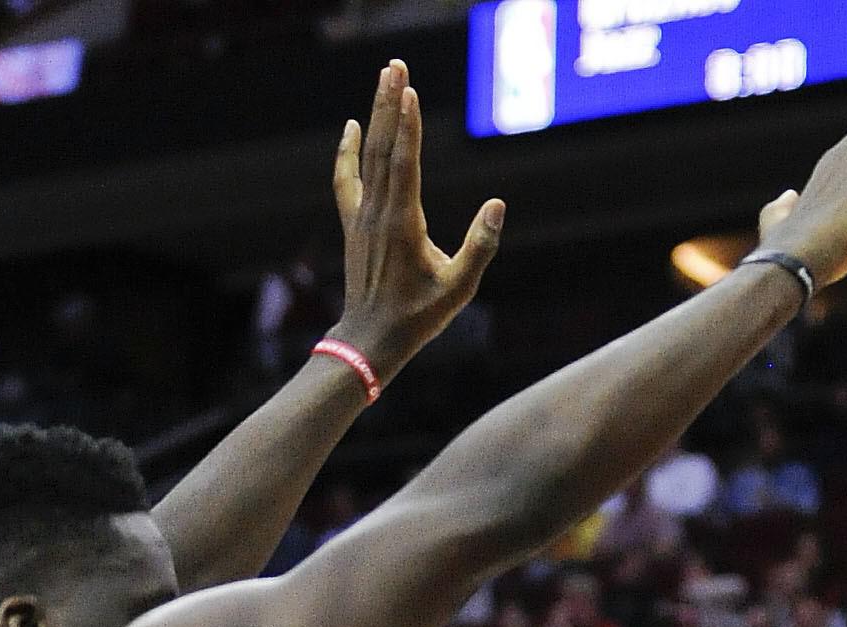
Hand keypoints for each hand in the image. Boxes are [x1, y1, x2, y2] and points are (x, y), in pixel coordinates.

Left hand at [331, 60, 504, 386]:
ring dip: (376, 115)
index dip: (407, 125)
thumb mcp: (458, 289)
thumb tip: (498, 206)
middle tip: (394, 65)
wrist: (369, 341)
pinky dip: (348, 151)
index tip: (408, 89)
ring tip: (384, 79)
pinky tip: (353, 125)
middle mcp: (378, 213)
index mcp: (404, 224)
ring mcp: (363, 217)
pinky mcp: (355, 224)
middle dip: (390, 104)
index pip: (404, 163)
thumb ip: (480, 247)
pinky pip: (348, 179)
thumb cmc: (417, 318)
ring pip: (368, 156)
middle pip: (384, 147)